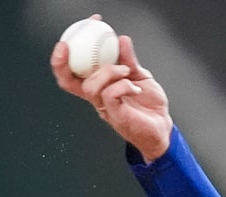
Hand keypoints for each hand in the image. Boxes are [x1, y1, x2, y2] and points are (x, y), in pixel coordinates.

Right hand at [50, 15, 172, 161]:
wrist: (162, 127)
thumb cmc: (148, 106)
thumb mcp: (139, 75)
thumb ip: (129, 59)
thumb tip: (122, 40)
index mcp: (100, 86)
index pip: (72, 73)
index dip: (63, 59)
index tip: (68, 42)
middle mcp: (98, 97)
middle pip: (70, 81)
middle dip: (65, 62)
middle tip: (73, 45)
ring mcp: (106, 108)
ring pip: (91, 86)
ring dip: (108, 72)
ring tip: (125, 71)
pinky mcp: (117, 116)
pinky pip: (110, 95)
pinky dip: (122, 85)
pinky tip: (134, 86)